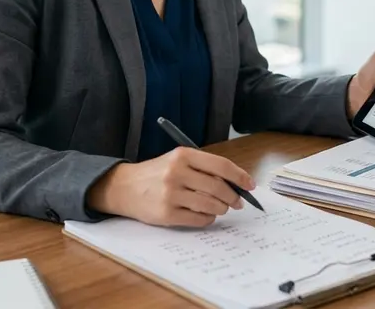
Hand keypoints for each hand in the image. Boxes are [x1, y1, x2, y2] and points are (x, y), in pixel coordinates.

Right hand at [86, 147, 255, 226]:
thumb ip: (203, 168)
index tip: (250, 185)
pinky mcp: (166, 214)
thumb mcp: (177, 161)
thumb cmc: (156, 174)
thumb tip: (235, 183)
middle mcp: (177, 173)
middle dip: (233, 197)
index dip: (240, 177)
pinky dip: (208, 219)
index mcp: (183, 155)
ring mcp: (171, 194)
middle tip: (237, 202)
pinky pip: (199, 219)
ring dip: (222, 209)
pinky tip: (206, 215)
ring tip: (221, 208)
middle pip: (218, 187)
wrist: (124, 187)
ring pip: (211, 204)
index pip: (221, 166)